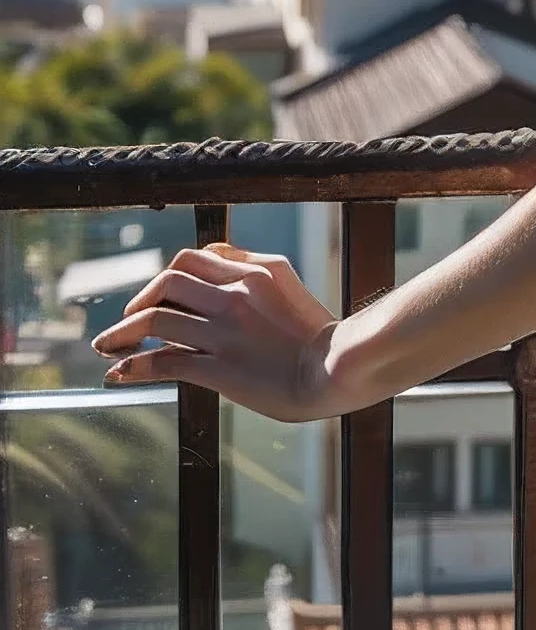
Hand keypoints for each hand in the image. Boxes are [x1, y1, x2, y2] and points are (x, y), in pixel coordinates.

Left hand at [92, 242, 339, 422]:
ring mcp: (224, 330)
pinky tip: (120, 372)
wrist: (333, 369)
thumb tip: (214, 257)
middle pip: (168, 281)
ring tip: (106, 346)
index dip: (168, 276)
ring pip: (155, 318)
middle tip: (129, 320)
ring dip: (122, 332)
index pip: (195, 258)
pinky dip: (134, 365)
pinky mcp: (217, 366)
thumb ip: (250, 267)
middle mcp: (235, 293)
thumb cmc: (314, 333)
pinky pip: (163, 360)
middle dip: (140, 299)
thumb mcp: (286, 283)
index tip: (157, 297)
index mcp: (254, 270)